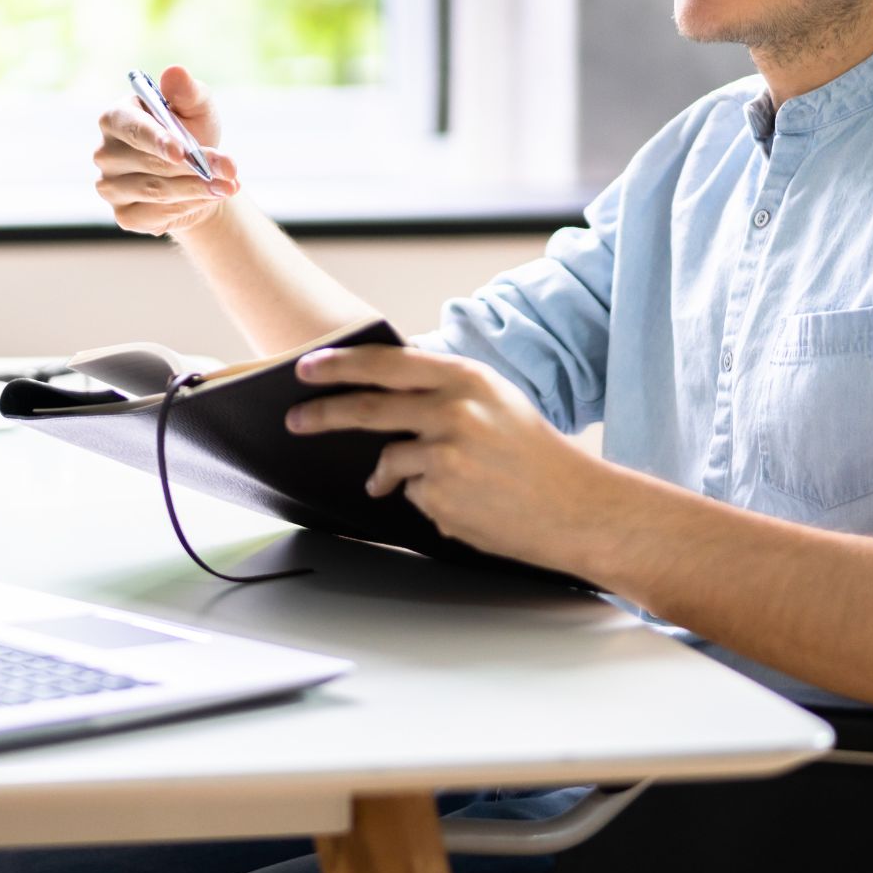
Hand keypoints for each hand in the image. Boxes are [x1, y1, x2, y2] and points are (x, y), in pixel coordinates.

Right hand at [91, 64, 242, 236]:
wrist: (196, 176)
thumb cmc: (191, 133)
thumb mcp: (197, 108)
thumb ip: (187, 91)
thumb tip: (174, 72)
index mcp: (115, 118)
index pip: (132, 129)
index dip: (157, 140)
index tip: (184, 152)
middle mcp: (104, 153)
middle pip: (148, 163)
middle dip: (194, 167)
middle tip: (230, 169)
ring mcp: (109, 187)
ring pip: (156, 191)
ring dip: (197, 189)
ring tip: (229, 185)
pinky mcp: (122, 215)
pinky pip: (156, 216)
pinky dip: (188, 207)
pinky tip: (206, 198)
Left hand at [283, 344, 605, 567]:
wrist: (578, 508)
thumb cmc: (535, 455)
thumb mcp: (495, 402)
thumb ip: (442, 391)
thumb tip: (382, 391)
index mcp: (467, 380)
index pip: (387, 364)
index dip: (340, 364)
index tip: (306, 367)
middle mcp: (454, 412)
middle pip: (366, 408)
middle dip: (321, 414)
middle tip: (295, 419)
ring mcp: (446, 457)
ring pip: (389, 460)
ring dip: (388, 474)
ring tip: (419, 482)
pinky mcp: (443, 498)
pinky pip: (411, 495)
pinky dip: (426, 499)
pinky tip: (463, 502)